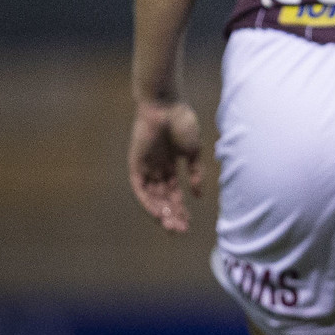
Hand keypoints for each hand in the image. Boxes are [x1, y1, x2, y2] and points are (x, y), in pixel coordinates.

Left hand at [129, 97, 202, 232]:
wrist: (166, 105)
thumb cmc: (182, 122)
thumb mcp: (193, 151)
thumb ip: (196, 173)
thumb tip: (199, 195)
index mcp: (171, 164)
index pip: (174, 192)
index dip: (181, 208)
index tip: (189, 223)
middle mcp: (157, 168)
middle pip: (163, 198)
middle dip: (172, 214)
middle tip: (181, 230)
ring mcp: (146, 167)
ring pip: (153, 196)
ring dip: (161, 212)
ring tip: (172, 226)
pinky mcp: (136, 164)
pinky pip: (141, 188)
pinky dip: (148, 201)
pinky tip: (158, 213)